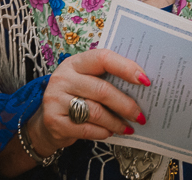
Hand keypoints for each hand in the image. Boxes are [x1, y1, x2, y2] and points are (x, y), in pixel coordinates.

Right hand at [27, 49, 149, 157]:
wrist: (47, 121)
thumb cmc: (75, 98)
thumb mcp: (86, 82)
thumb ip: (106, 80)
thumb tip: (141, 87)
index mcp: (75, 63)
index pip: (102, 58)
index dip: (125, 68)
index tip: (145, 80)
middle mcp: (63, 77)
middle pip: (102, 90)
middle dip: (125, 105)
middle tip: (140, 116)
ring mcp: (55, 98)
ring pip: (95, 112)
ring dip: (116, 122)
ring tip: (127, 128)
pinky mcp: (54, 120)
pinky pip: (86, 129)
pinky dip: (102, 132)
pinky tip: (109, 132)